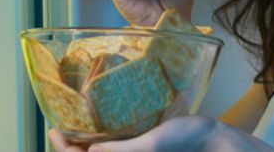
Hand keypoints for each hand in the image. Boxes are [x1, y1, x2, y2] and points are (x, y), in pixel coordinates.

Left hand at [50, 116, 273, 151]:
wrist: (219, 146)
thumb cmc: (189, 145)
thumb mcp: (150, 146)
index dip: (66, 151)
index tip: (54, 129)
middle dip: (73, 149)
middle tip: (60, 126)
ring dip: (87, 146)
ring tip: (78, 124)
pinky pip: (118, 150)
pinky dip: (106, 143)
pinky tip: (103, 127)